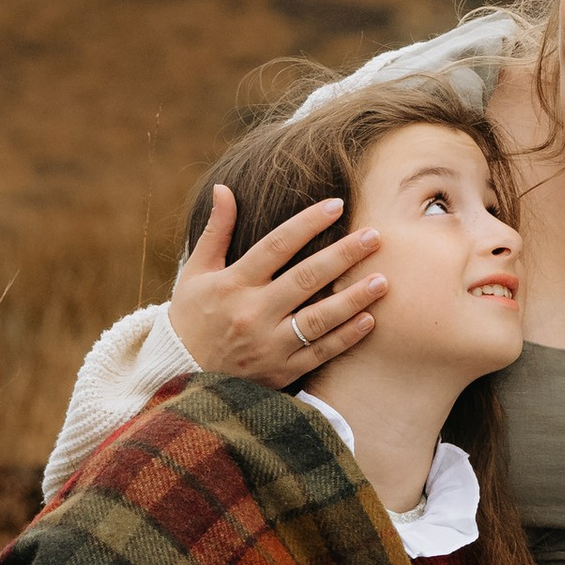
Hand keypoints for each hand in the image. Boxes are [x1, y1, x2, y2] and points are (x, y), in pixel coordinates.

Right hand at [169, 188, 386, 385]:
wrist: (181, 377)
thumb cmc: (191, 318)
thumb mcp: (195, 273)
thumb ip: (215, 231)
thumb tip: (224, 188)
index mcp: (233, 284)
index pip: (277, 246)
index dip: (308, 224)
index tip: (337, 205)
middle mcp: (253, 313)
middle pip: (306, 279)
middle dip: (344, 256)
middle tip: (375, 237)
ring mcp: (269, 345)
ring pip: (319, 319)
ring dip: (354, 299)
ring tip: (383, 280)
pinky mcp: (281, 371)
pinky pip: (320, 353)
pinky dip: (346, 337)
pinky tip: (370, 319)